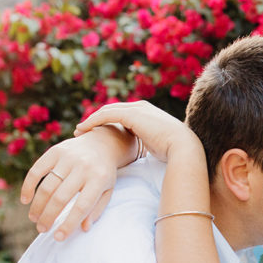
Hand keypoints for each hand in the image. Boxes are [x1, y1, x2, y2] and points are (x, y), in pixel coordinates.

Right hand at [19, 126, 124, 239]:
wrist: (102, 143)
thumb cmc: (103, 173)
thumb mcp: (107, 191)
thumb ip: (96, 209)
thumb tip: (83, 228)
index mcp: (99, 179)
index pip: (82, 207)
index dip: (69, 224)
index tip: (58, 238)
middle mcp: (83, 167)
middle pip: (60, 198)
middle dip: (48, 217)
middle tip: (42, 229)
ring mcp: (68, 158)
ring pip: (47, 186)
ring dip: (38, 206)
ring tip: (35, 219)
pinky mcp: (55, 151)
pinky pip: (37, 170)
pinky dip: (28, 186)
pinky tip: (25, 200)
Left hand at [74, 101, 199, 162]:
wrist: (183, 148)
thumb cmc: (173, 152)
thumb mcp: (156, 145)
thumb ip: (146, 144)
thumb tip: (140, 155)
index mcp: (147, 113)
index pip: (122, 114)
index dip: (106, 122)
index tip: (95, 134)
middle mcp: (141, 107)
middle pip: (112, 110)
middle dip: (96, 119)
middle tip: (82, 130)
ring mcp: (136, 109)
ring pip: (107, 111)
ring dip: (91, 120)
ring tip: (79, 131)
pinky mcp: (132, 115)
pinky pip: (106, 115)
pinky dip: (93, 121)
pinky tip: (84, 130)